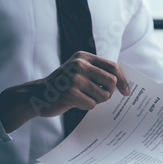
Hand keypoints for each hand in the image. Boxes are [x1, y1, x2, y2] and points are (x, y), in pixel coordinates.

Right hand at [0, 52, 129, 132]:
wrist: (36, 95)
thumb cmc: (63, 84)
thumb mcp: (78, 70)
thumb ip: (97, 72)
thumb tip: (123, 84)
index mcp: (83, 57)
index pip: (112, 66)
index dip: (123, 80)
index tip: (127, 91)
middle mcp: (79, 65)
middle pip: (111, 81)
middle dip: (109, 92)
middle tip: (100, 96)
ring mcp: (74, 79)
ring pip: (103, 95)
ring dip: (97, 100)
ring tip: (84, 97)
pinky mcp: (70, 94)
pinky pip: (92, 104)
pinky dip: (86, 106)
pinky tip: (75, 102)